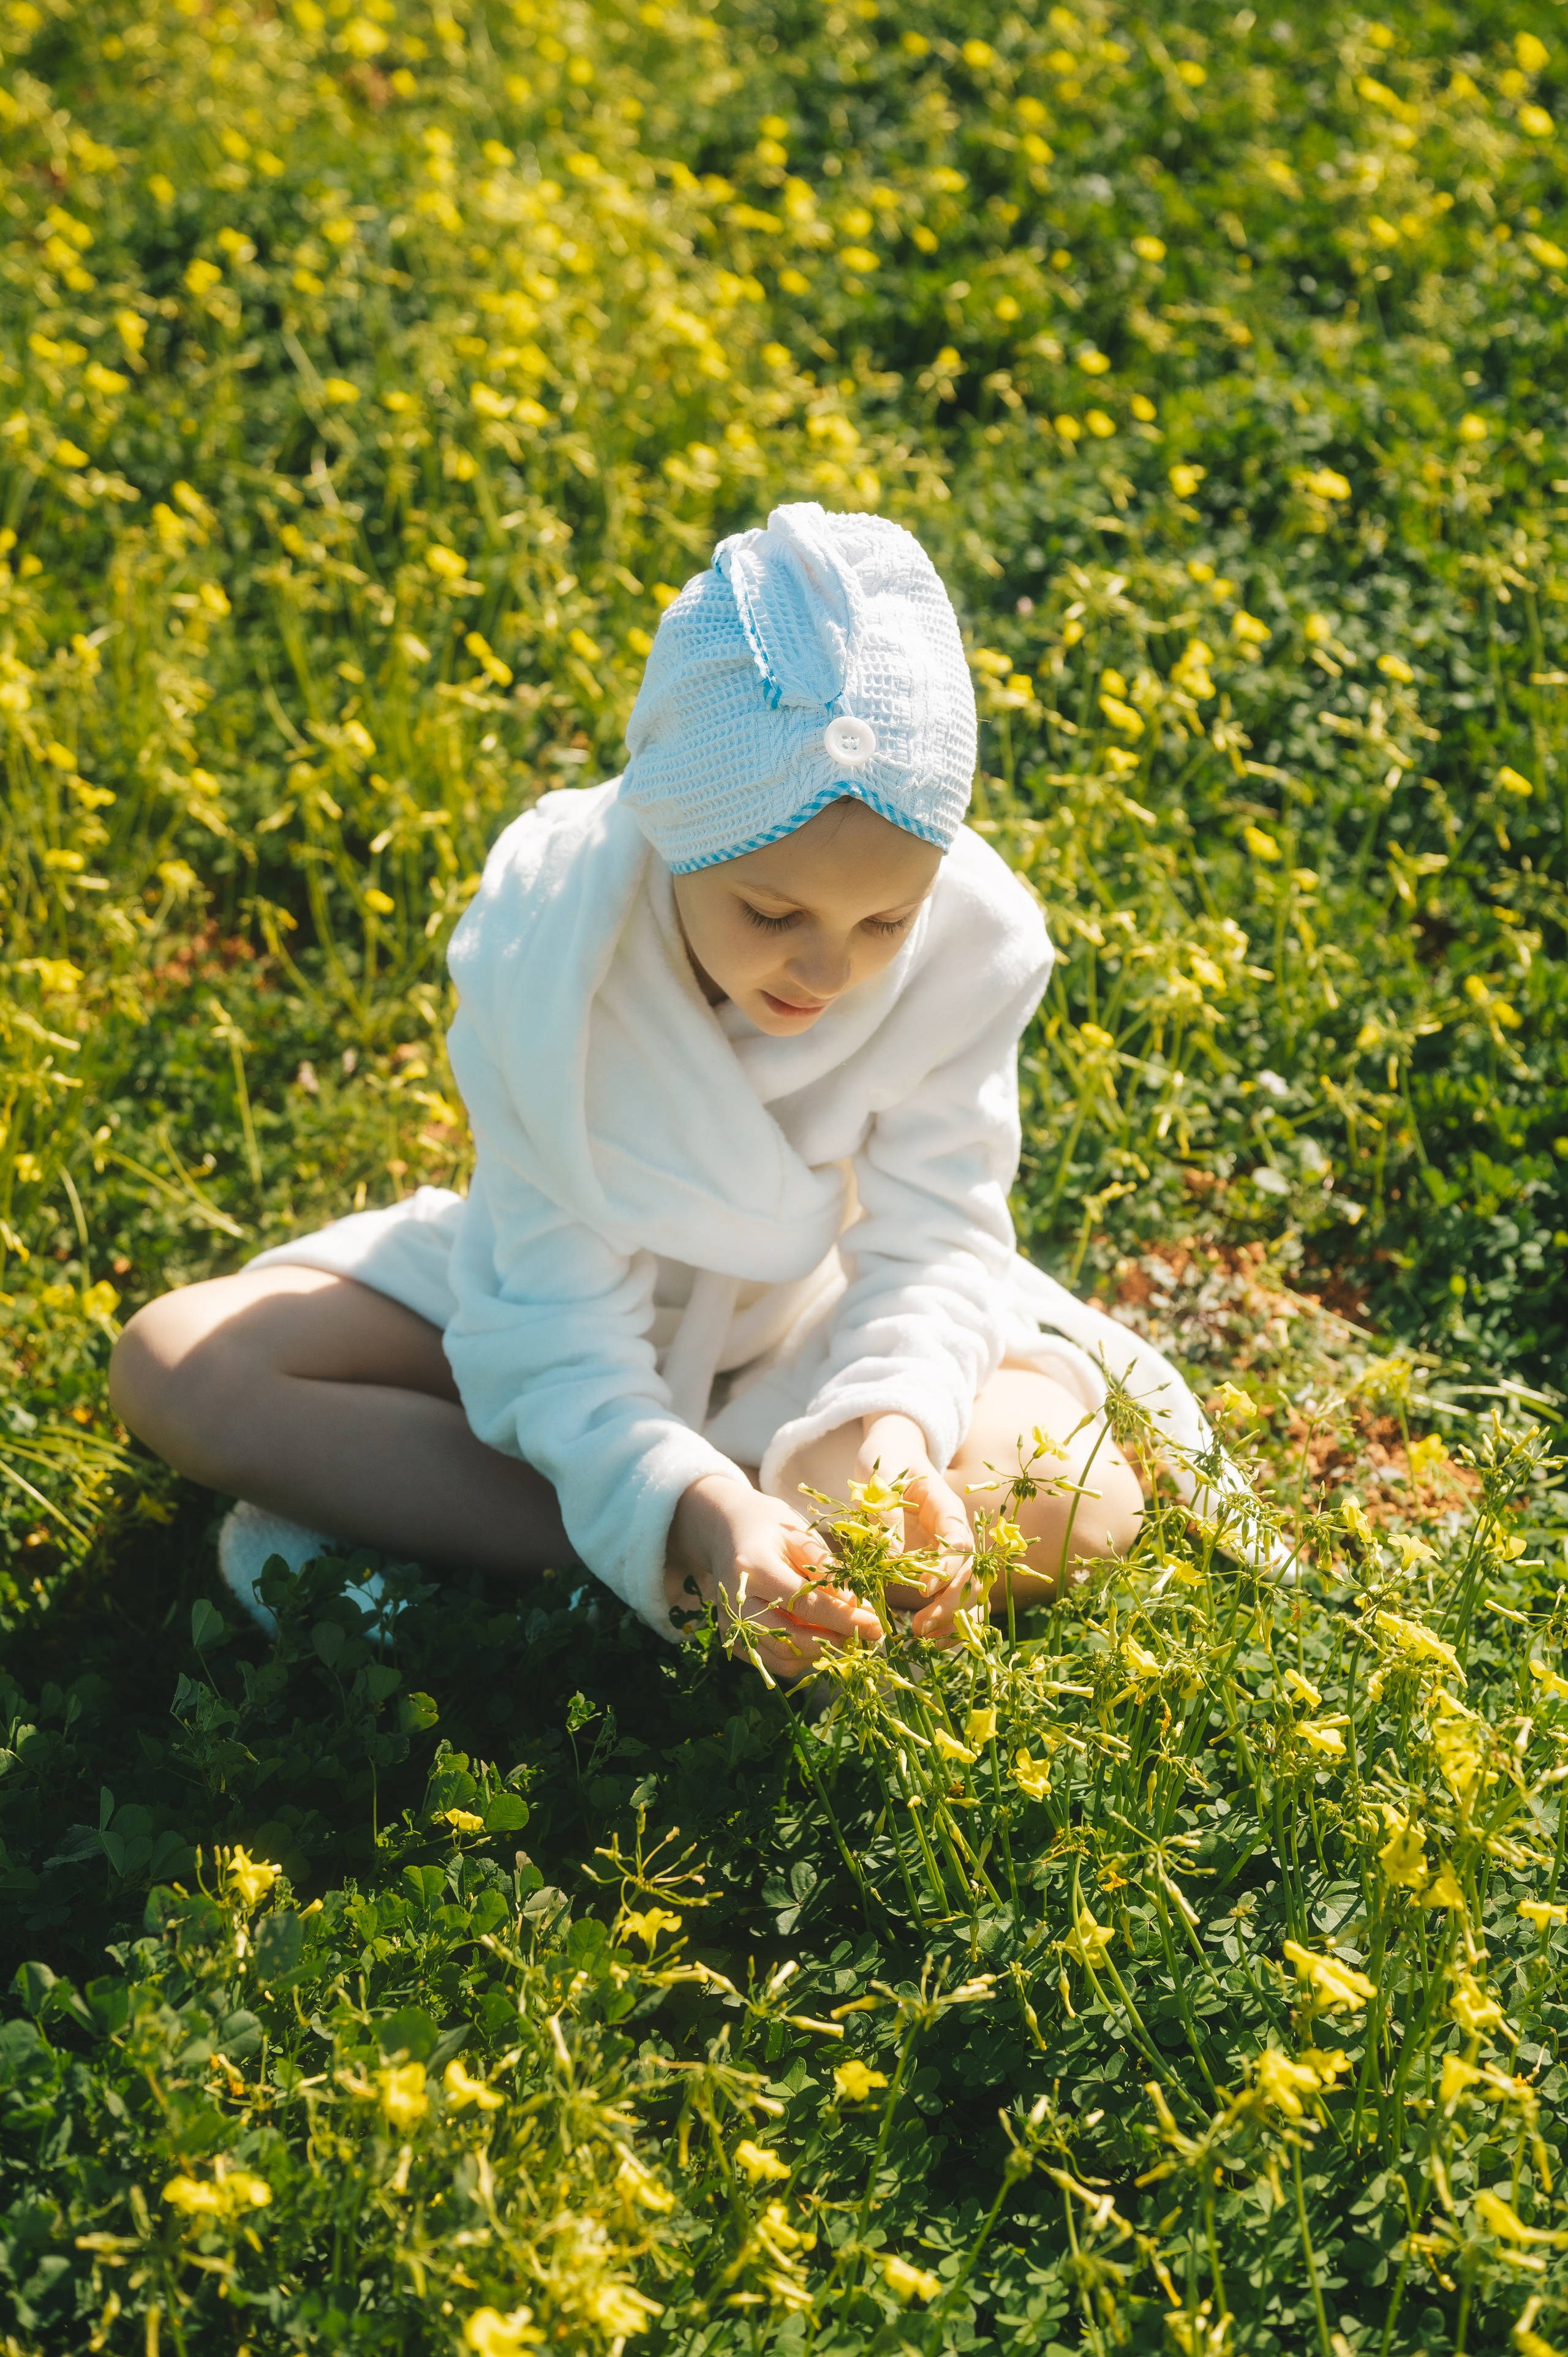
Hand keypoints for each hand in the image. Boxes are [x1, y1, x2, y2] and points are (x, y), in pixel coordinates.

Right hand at [670, 1472, 884, 1679]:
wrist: (726, 1530)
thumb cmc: (769, 1527)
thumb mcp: (800, 1535)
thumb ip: (827, 1570)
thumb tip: (858, 1607)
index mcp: (753, 1568)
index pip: (805, 1606)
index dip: (844, 1619)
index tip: (876, 1624)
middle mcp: (736, 1602)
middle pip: (790, 1640)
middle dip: (834, 1641)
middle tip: (866, 1633)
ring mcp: (732, 1626)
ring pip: (783, 1659)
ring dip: (821, 1653)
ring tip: (846, 1634)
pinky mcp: (735, 1641)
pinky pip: (775, 1661)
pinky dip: (803, 1656)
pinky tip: (821, 1636)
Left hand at [855, 1413, 976, 1642]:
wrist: (894, 1455)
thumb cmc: (887, 1462)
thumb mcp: (880, 1479)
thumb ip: (885, 1515)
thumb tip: (892, 1557)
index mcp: (946, 1507)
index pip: (959, 1542)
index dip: (945, 1569)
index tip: (922, 1591)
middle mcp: (956, 1533)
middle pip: (970, 1574)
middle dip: (950, 1605)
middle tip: (919, 1628)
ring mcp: (951, 1552)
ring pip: (969, 1592)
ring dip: (954, 1619)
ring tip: (925, 1640)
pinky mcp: (940, 1567)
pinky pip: (954, 1598)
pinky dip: (949, 1621)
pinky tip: (933, 1640)